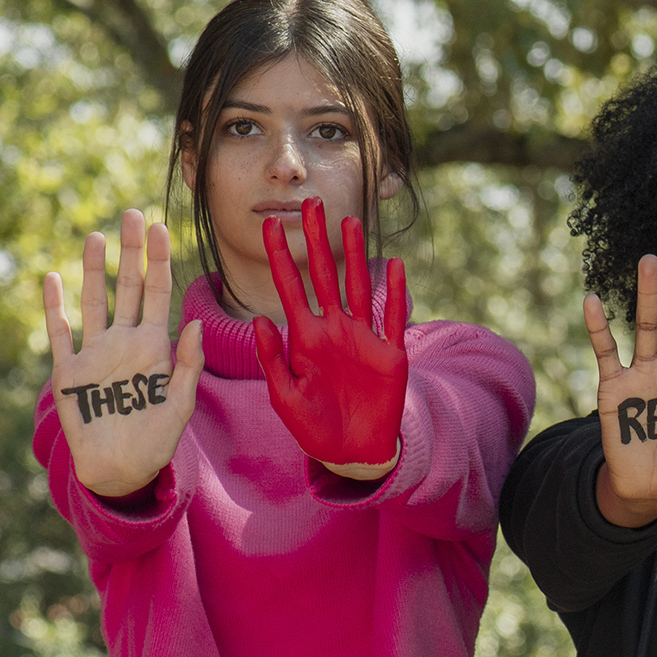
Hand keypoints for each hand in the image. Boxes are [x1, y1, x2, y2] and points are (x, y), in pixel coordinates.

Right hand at [44, 210, 203, 497]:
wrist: (123, 470)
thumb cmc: (158, 439)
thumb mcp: (181, 400)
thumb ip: (188, 362)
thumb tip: (194, 322)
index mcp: (156, 346)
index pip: (160, 293)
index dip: (159, 261)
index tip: (160, 227)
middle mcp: (125, 342)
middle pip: (129, 287)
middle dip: (130, 253)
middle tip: (130, 215)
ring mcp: (96, 354)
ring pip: (94, 302)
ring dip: (93, 270)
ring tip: (96, 237)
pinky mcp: (70, 373)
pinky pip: (61, 334)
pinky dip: (56, 308)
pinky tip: (53, 280)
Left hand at [251, 198, 406, 474]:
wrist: (351, 452)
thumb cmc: (314, 427)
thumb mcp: (284, 396)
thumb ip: (273, 359)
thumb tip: (261, 320)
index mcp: (305, 338)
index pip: (289, 289)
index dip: (278, 258)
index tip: (267, 225)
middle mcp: (334, 330)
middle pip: (324, 276)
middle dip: (316, 240)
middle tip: (309, 204)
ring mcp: (364, 339)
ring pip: (359, 288)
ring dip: (355, 255)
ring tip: (349, 221)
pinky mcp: (391, 355)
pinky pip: (393, 318)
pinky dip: (395, 293)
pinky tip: (394, 264)